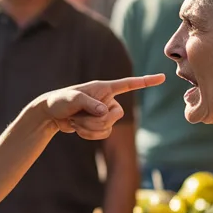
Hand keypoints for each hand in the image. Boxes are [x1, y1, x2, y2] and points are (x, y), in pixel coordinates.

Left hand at [42, 75, 165, 140]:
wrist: (50, 114)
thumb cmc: (60, 101)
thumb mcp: (72, 100)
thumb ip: (89, 104)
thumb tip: (105, 112)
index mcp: (104, 88)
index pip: (129, 84)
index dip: (146, 81)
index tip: (162, 78)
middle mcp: (107, 100)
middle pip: (117, 115)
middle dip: (97, 121)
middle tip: (78, 118)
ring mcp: (104, 114)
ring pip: (108, 127)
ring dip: (89, 128)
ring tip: (74, 122)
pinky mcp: (99, 125)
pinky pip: (102, 134)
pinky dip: (88, 135)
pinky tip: (76, 129)